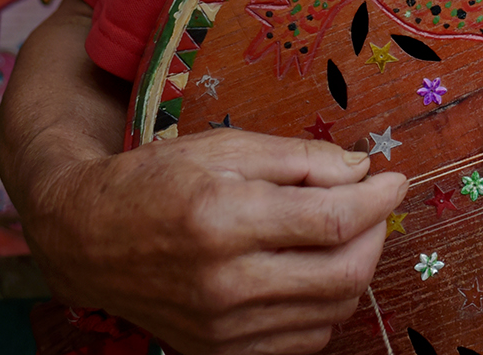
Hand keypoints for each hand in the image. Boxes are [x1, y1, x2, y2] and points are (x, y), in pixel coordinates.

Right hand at [0, 0, 405, 354]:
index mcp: (225, 219)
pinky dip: (323, 309)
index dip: (380, 200)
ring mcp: (219, 328)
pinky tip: (312, 274)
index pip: (335, 221)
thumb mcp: (227, 147)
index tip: (395, 181)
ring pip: (330, 312)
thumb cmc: (158, 180)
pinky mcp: (216, 352)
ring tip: (340, 236)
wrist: (87, 236)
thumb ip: (301, 159)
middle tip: (372, 208)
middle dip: (376, 236)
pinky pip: (302, 342)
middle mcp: (223, 283)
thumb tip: (363, 171)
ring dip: (353, 271)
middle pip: (343, 274)